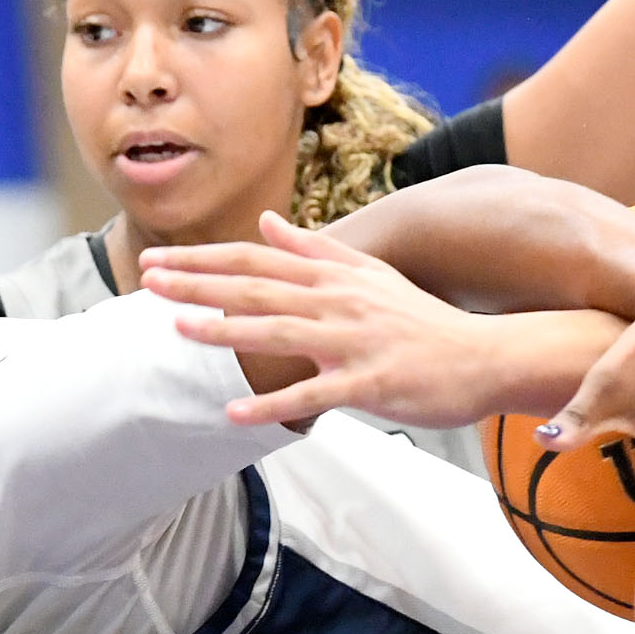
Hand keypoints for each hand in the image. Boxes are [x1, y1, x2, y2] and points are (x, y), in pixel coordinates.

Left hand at [142, 215, 508, 427]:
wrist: (485, 356)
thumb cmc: (425, 322)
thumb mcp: (372, 274)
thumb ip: (317, 248)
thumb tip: (269, 222)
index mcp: (336, 277)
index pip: (258, 262)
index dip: (207, 260)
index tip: (161, 261)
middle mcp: (340, 302)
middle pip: (259, 289)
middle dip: (201, 283)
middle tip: (149, 280)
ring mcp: (354, 343)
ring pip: (281, 332)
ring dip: (227, 330)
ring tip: (179, 328)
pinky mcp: (369, 383)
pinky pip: (313, 395)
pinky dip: (272, 403)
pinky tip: (233, 411)